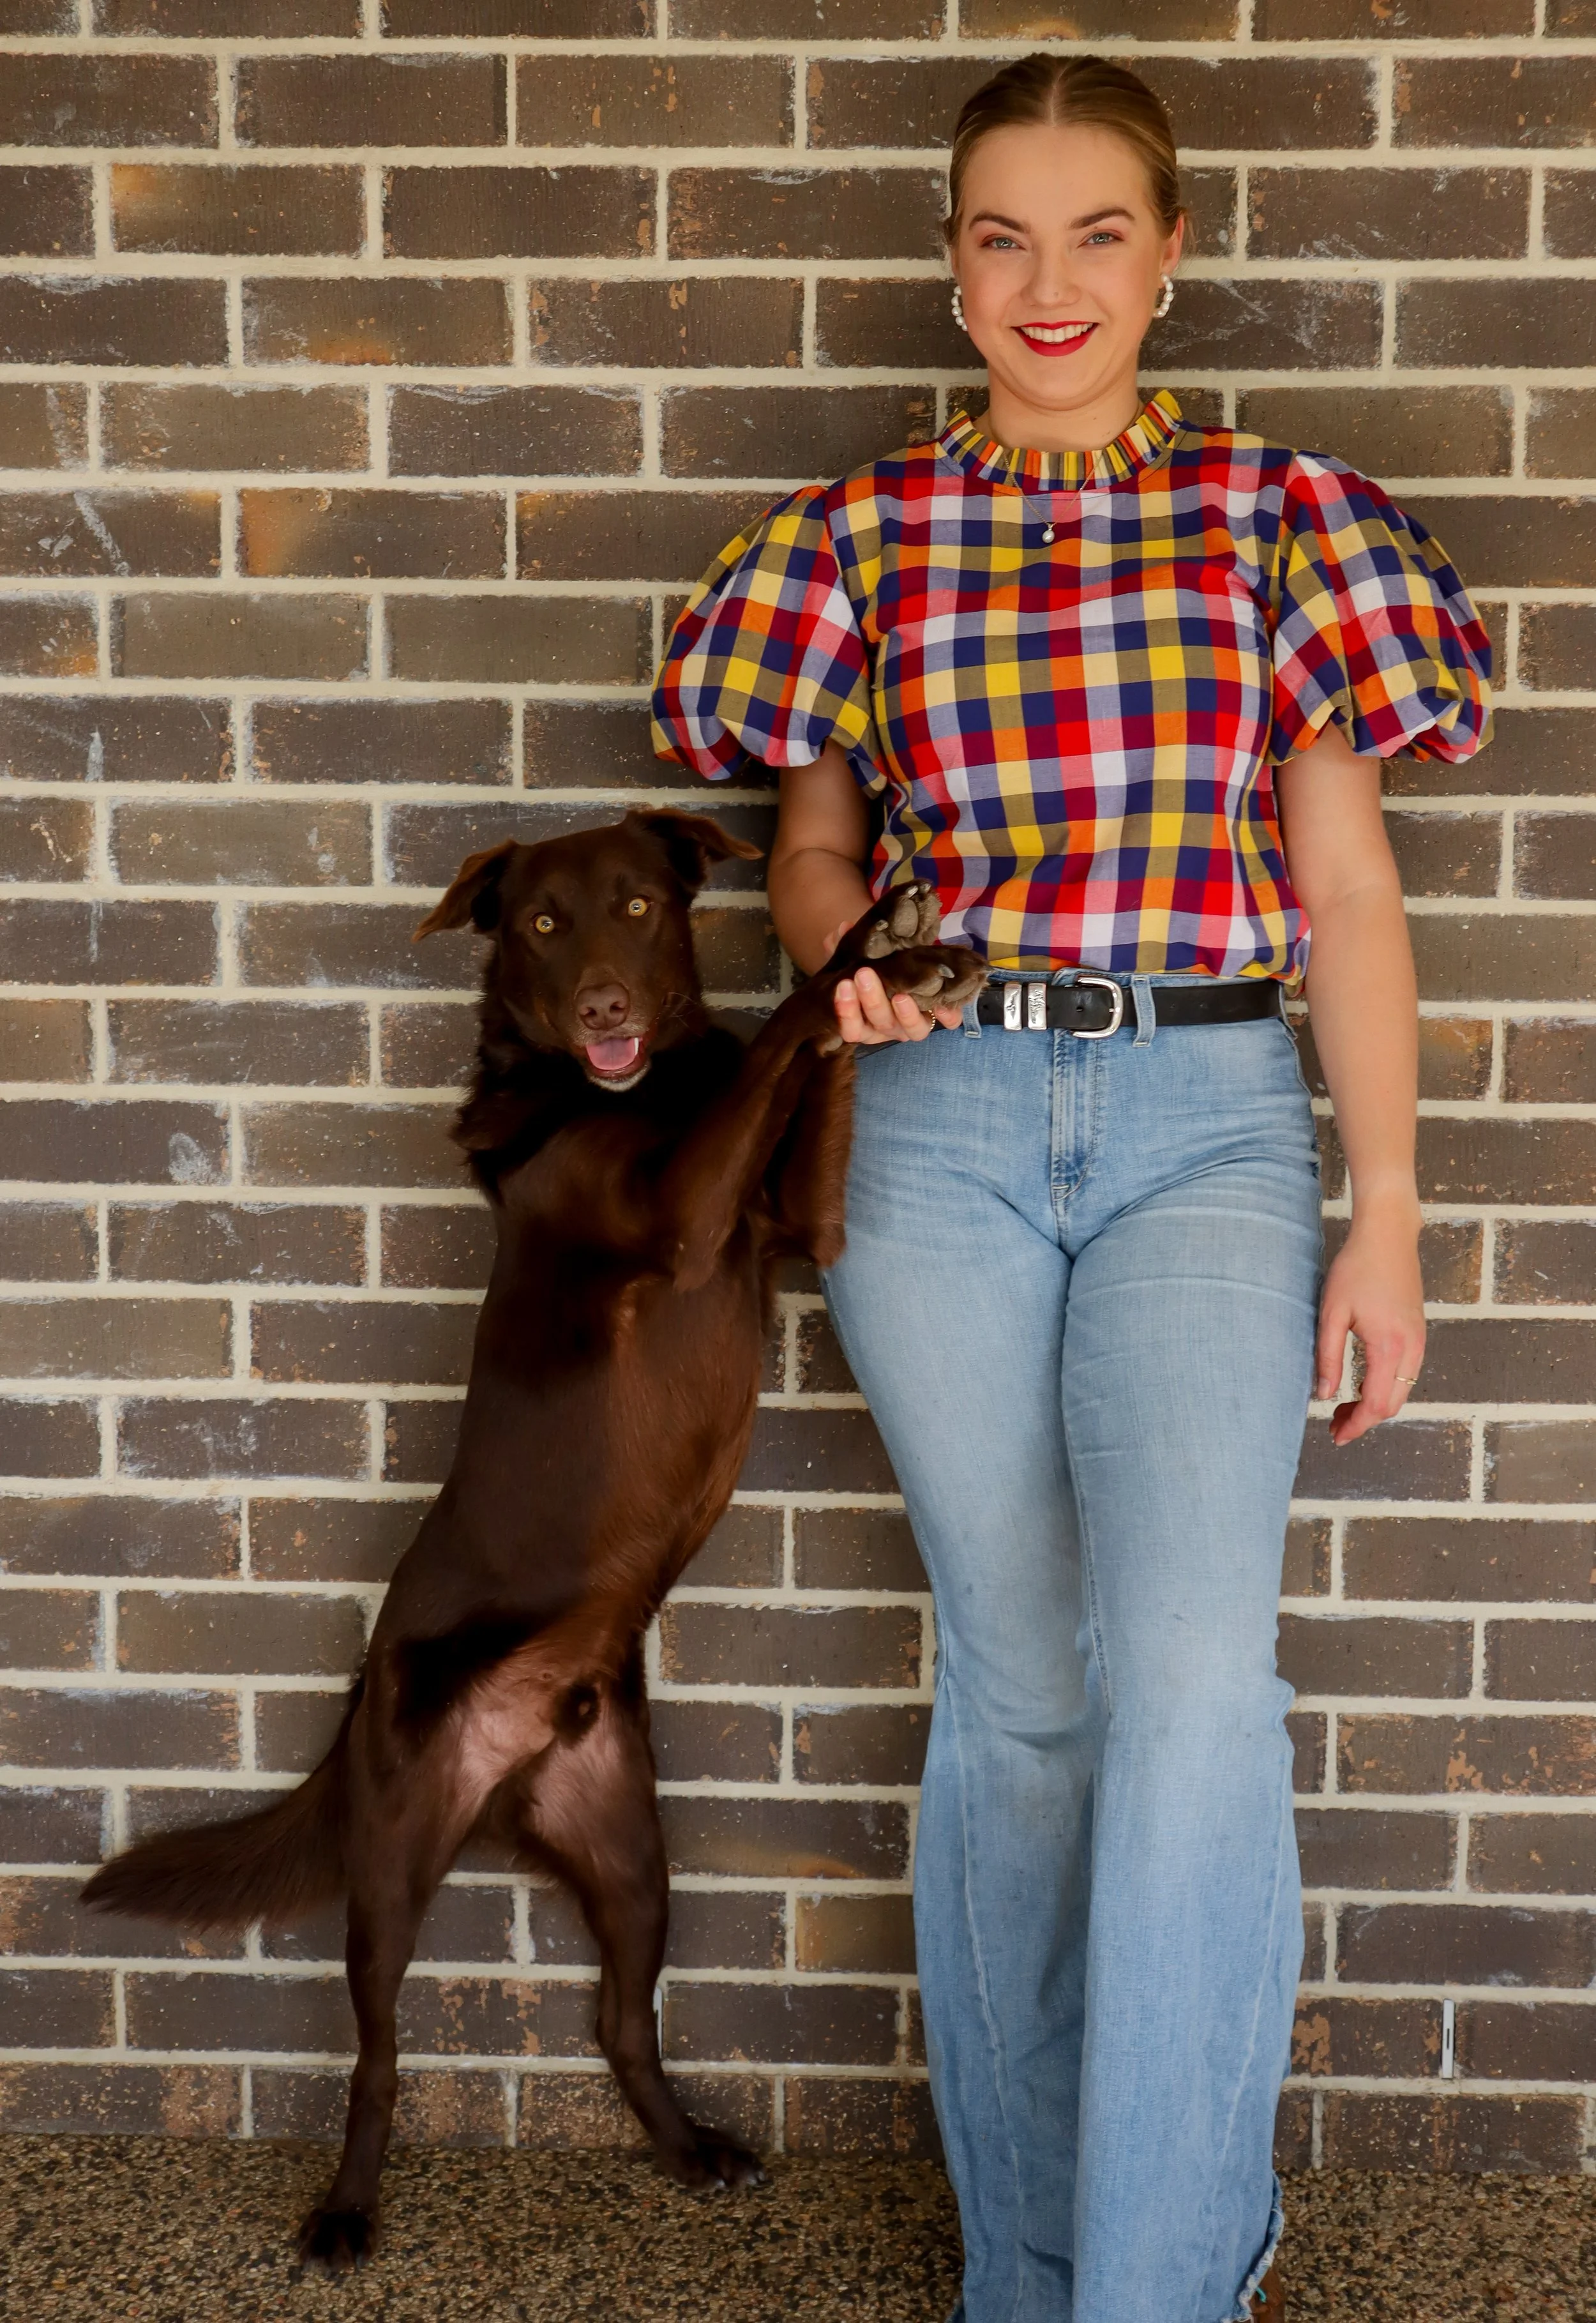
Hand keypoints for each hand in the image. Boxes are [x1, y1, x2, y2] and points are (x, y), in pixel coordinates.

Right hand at [819, 918, 965, 1046]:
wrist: (909, 965)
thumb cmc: (877, 967)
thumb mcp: (859, 956)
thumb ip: (845, 946)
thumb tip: (844, 928)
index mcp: (865, 1021)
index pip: (851, 1029)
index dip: (846, 1012)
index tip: (843, 986)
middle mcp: (889, 1027)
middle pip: (880, 1024)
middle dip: (871, 1001)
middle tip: (864, 974)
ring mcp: (914, 1025)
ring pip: (912, 1030)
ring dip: (906, 1014)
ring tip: (900, 995)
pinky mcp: (940, 1018)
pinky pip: (948, 1023)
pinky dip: (946, 1015)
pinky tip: (940, 1004)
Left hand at [1315, 1199, 1424, 1446]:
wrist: (1388, 1235)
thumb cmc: (1355, 1268)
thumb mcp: (1332, 1313)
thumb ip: (1328, 1357)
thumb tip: (1323, 1395)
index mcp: (1389, 1347)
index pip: (1377, 1404)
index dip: (1356, 1426)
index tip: (1336, 1436)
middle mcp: (1411, 1348)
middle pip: (1393, 1405)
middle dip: (1364, 1420)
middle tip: (1333, 1424)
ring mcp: (1419, 1341)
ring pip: (1402, 1392)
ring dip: (1375, 1405)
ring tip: (1342, 1406)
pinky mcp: (1418, 1332)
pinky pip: (1406, 1374)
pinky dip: (1385, 1387)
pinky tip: (1360, 1383)